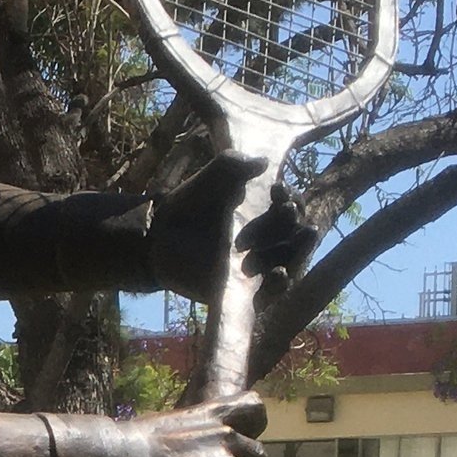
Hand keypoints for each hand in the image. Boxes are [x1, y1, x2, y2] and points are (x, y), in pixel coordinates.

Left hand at [143, 153, 315, 300]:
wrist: (159, 238)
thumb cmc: (189, 205)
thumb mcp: (210, 179)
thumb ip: (231, 165)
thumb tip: (263, 162)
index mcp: (267, 213)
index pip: (294, 207)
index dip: (291, 198)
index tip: (275, 189)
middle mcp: (270, 240)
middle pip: (297, 234)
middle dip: (290, 222)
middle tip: (280, 210)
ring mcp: (261, 267)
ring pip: (290, 263)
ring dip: (287, 252)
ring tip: (267, 246)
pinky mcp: (246, 291)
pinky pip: (272, 294)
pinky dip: (280, 286)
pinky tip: (279, 274)